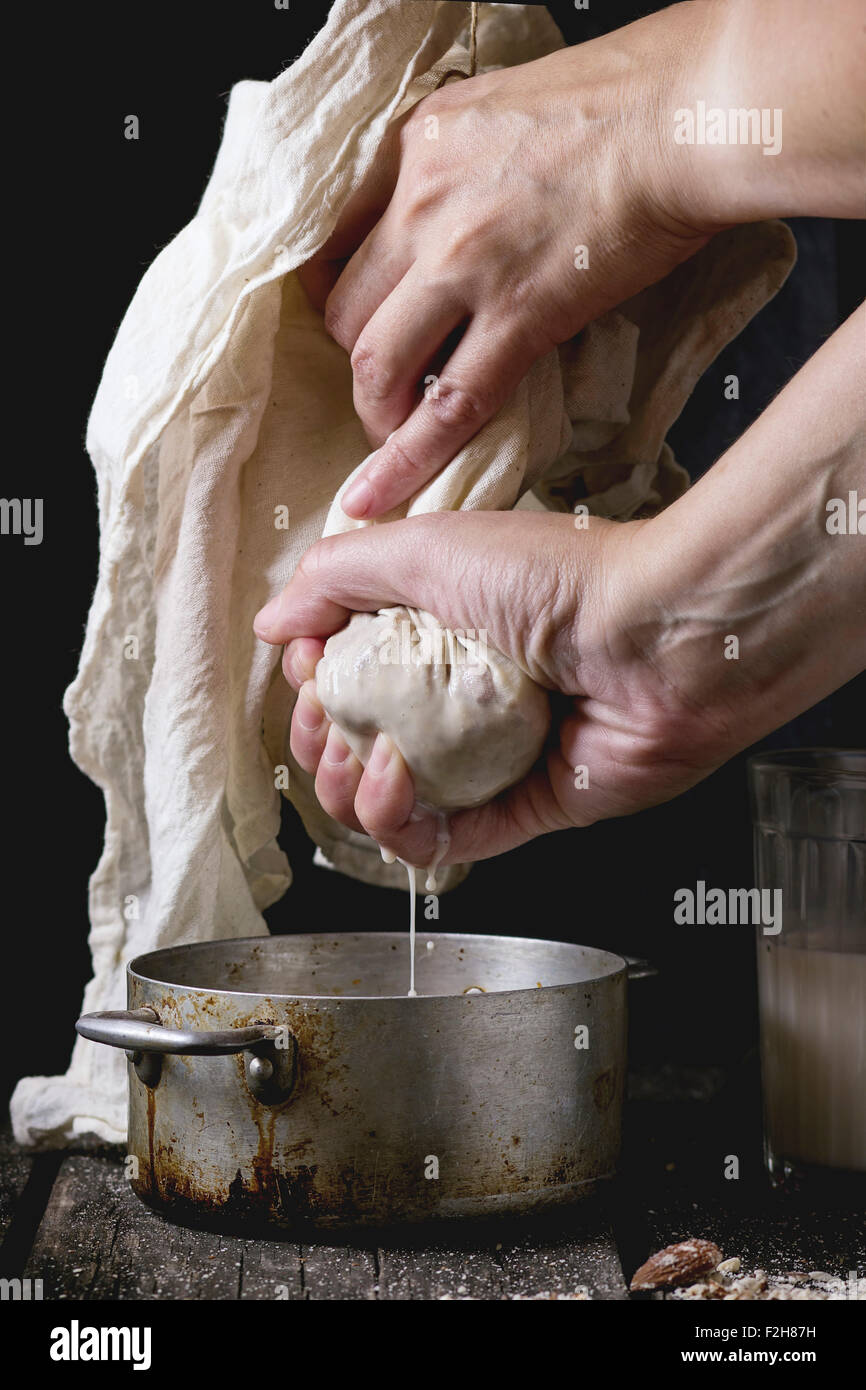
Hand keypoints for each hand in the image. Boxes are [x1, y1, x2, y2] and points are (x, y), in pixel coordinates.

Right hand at [253, 510, 735, 869]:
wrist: (657, 634)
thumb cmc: (554, 578)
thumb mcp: (426, 549)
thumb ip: (336, 577)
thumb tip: (273, 624)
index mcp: (440, 634)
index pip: (347, 673)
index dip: (312, 676)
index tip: (310, 658)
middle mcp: (460, 698)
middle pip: (353, 742)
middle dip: (315, 735)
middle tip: (323, 711)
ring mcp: (487, 759)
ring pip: (383, 802)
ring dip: (341, 785)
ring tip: (350, 749)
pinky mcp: (517, 811)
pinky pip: (433, 840)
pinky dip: (391, 819)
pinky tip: (387, 778)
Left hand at [299, 6, 712, 519]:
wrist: (686, 115)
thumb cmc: (622, 97)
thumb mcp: (500, 104)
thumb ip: (456, 158)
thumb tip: (455, 207)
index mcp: (415, 147)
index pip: (334, 239)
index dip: (331, 296)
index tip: (345, 326)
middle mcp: (421, 205)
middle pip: (346, 310)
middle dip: (355, 364)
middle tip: (382, 389)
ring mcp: (463, 264)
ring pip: (377, 363)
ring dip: (376, 414)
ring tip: (388, 441)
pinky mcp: (519, 316)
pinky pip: (449, 406)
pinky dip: (408, 459)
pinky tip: (383, 494)